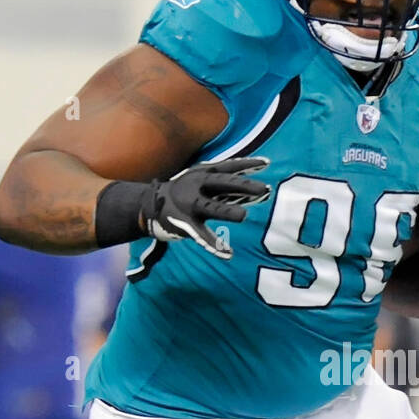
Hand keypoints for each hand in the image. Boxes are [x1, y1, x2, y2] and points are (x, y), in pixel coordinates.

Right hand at [141, 158, 270, 256]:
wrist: (150, 204)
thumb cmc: (186, 192)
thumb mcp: (203, 181)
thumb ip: (229, 185)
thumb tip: (261, 188)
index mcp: (202, 174)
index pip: (229, 167)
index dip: (247, 164)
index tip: (267, 163)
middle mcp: (196, 187)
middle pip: (223, 184)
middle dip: (242, 186)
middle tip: (263, 189)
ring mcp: (190, 206)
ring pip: (211, 208)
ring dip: (227, 212)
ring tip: (243, 216)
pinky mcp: (184, 225)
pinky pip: (201, 237)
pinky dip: (214, 246)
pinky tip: (227, 254)